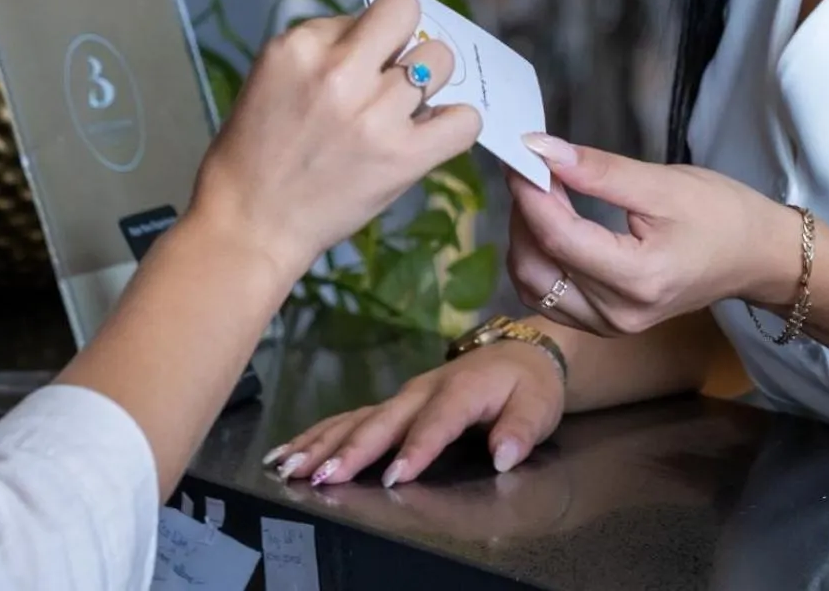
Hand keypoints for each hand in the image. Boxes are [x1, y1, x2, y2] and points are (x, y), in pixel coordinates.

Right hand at [187, 0, 480, 291]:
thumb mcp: (274, 74)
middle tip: (390, 75)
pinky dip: (455, 123)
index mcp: (300, 46)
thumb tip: (383, 37)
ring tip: (404, 108)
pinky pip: (465, 120)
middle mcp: (341, 70)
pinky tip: (432, 133)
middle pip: (406, 12)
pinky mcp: (403, 156)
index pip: (367, 9)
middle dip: (404, 39)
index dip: (368, 35)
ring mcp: (376, 113)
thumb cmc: (255, 148)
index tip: (358, 63)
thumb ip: (326, 47)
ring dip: (428, 81)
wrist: (249, 223)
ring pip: (441, 59)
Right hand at [264, 341, 565, 487]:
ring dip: (324, 443)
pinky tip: (288, 451)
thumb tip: (505, 454)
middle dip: (353, 448)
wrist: (522, 352)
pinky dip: (318, 434)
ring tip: (291, 466)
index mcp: (462, 388)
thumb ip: (521, 429)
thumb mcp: (539, 405)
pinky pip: (350, 418)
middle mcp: (424, 390)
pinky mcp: (392, 404)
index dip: (418, 448)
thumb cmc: (530, 383)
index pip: (437, 421)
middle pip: (384, 420)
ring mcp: (404, 396)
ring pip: (358, 419)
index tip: (397, 476)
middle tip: (323, 475)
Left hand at [505, 136, 798, 335]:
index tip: (518, 154)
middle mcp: (617, 314)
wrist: (755, 257)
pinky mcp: (605, 325)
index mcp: (637, 279)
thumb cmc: (721, 214)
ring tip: (537, 192)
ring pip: (535, 286)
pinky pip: (550, 295)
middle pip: (537, 266)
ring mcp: (609, 326)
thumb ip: (600, 170)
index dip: (530, 194)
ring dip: (524, 236)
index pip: (560, 238)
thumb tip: (541, 148)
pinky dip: (538, 257)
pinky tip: (549, 222)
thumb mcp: (663, 183)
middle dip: (522, 214)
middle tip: (528, 168)